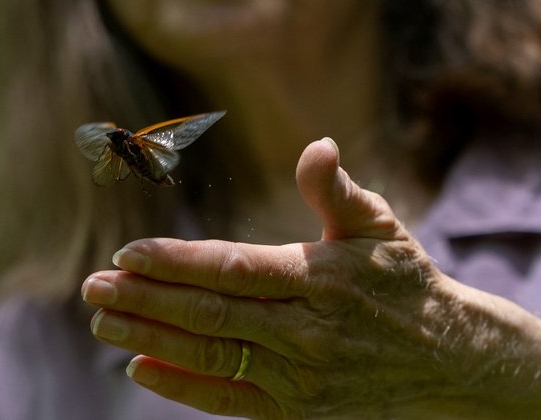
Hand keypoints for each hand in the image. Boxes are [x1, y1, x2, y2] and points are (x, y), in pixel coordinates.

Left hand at [80, 138, 540, 417]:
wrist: (447, 356)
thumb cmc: (402, 277)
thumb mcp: (378, 224)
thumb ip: (338, 189)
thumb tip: (318, 146)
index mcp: (319, 278)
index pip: (235, 268)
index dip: (178, 263)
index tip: (128, 252)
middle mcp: (306, 330)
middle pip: (211, 314)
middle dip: (145, 299)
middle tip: (92, 286)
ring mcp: (299, 376)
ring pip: (213, 355)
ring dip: (150, 338)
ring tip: (101, 320)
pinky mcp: (295, 408)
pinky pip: (230, 399)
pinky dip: (183, 385)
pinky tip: (140, 367)